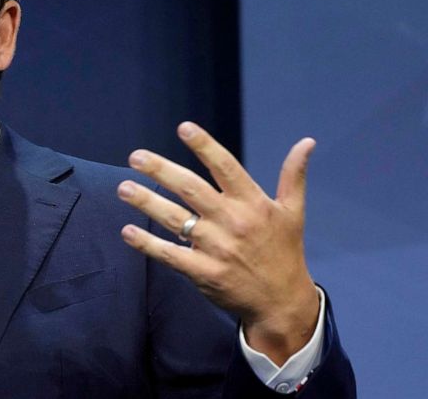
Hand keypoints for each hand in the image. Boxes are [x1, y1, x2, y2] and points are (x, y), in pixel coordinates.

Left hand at [116, 121, 319, 364]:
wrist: (282, 302)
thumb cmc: (284, 251)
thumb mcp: (293, 212)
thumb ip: (293, 176)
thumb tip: (307, 142)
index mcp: (253, 203)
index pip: (225, 167)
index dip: (205, 146)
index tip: (183, 127)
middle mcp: (233, 221)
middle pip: (191, 188)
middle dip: (160, 170)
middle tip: (135, 157)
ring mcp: (217, 248)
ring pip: (175, 219)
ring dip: (146, 202)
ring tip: (123, 188)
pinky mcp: (204, 272)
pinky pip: (170, 255)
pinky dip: (147, 243)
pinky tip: (128, 231)